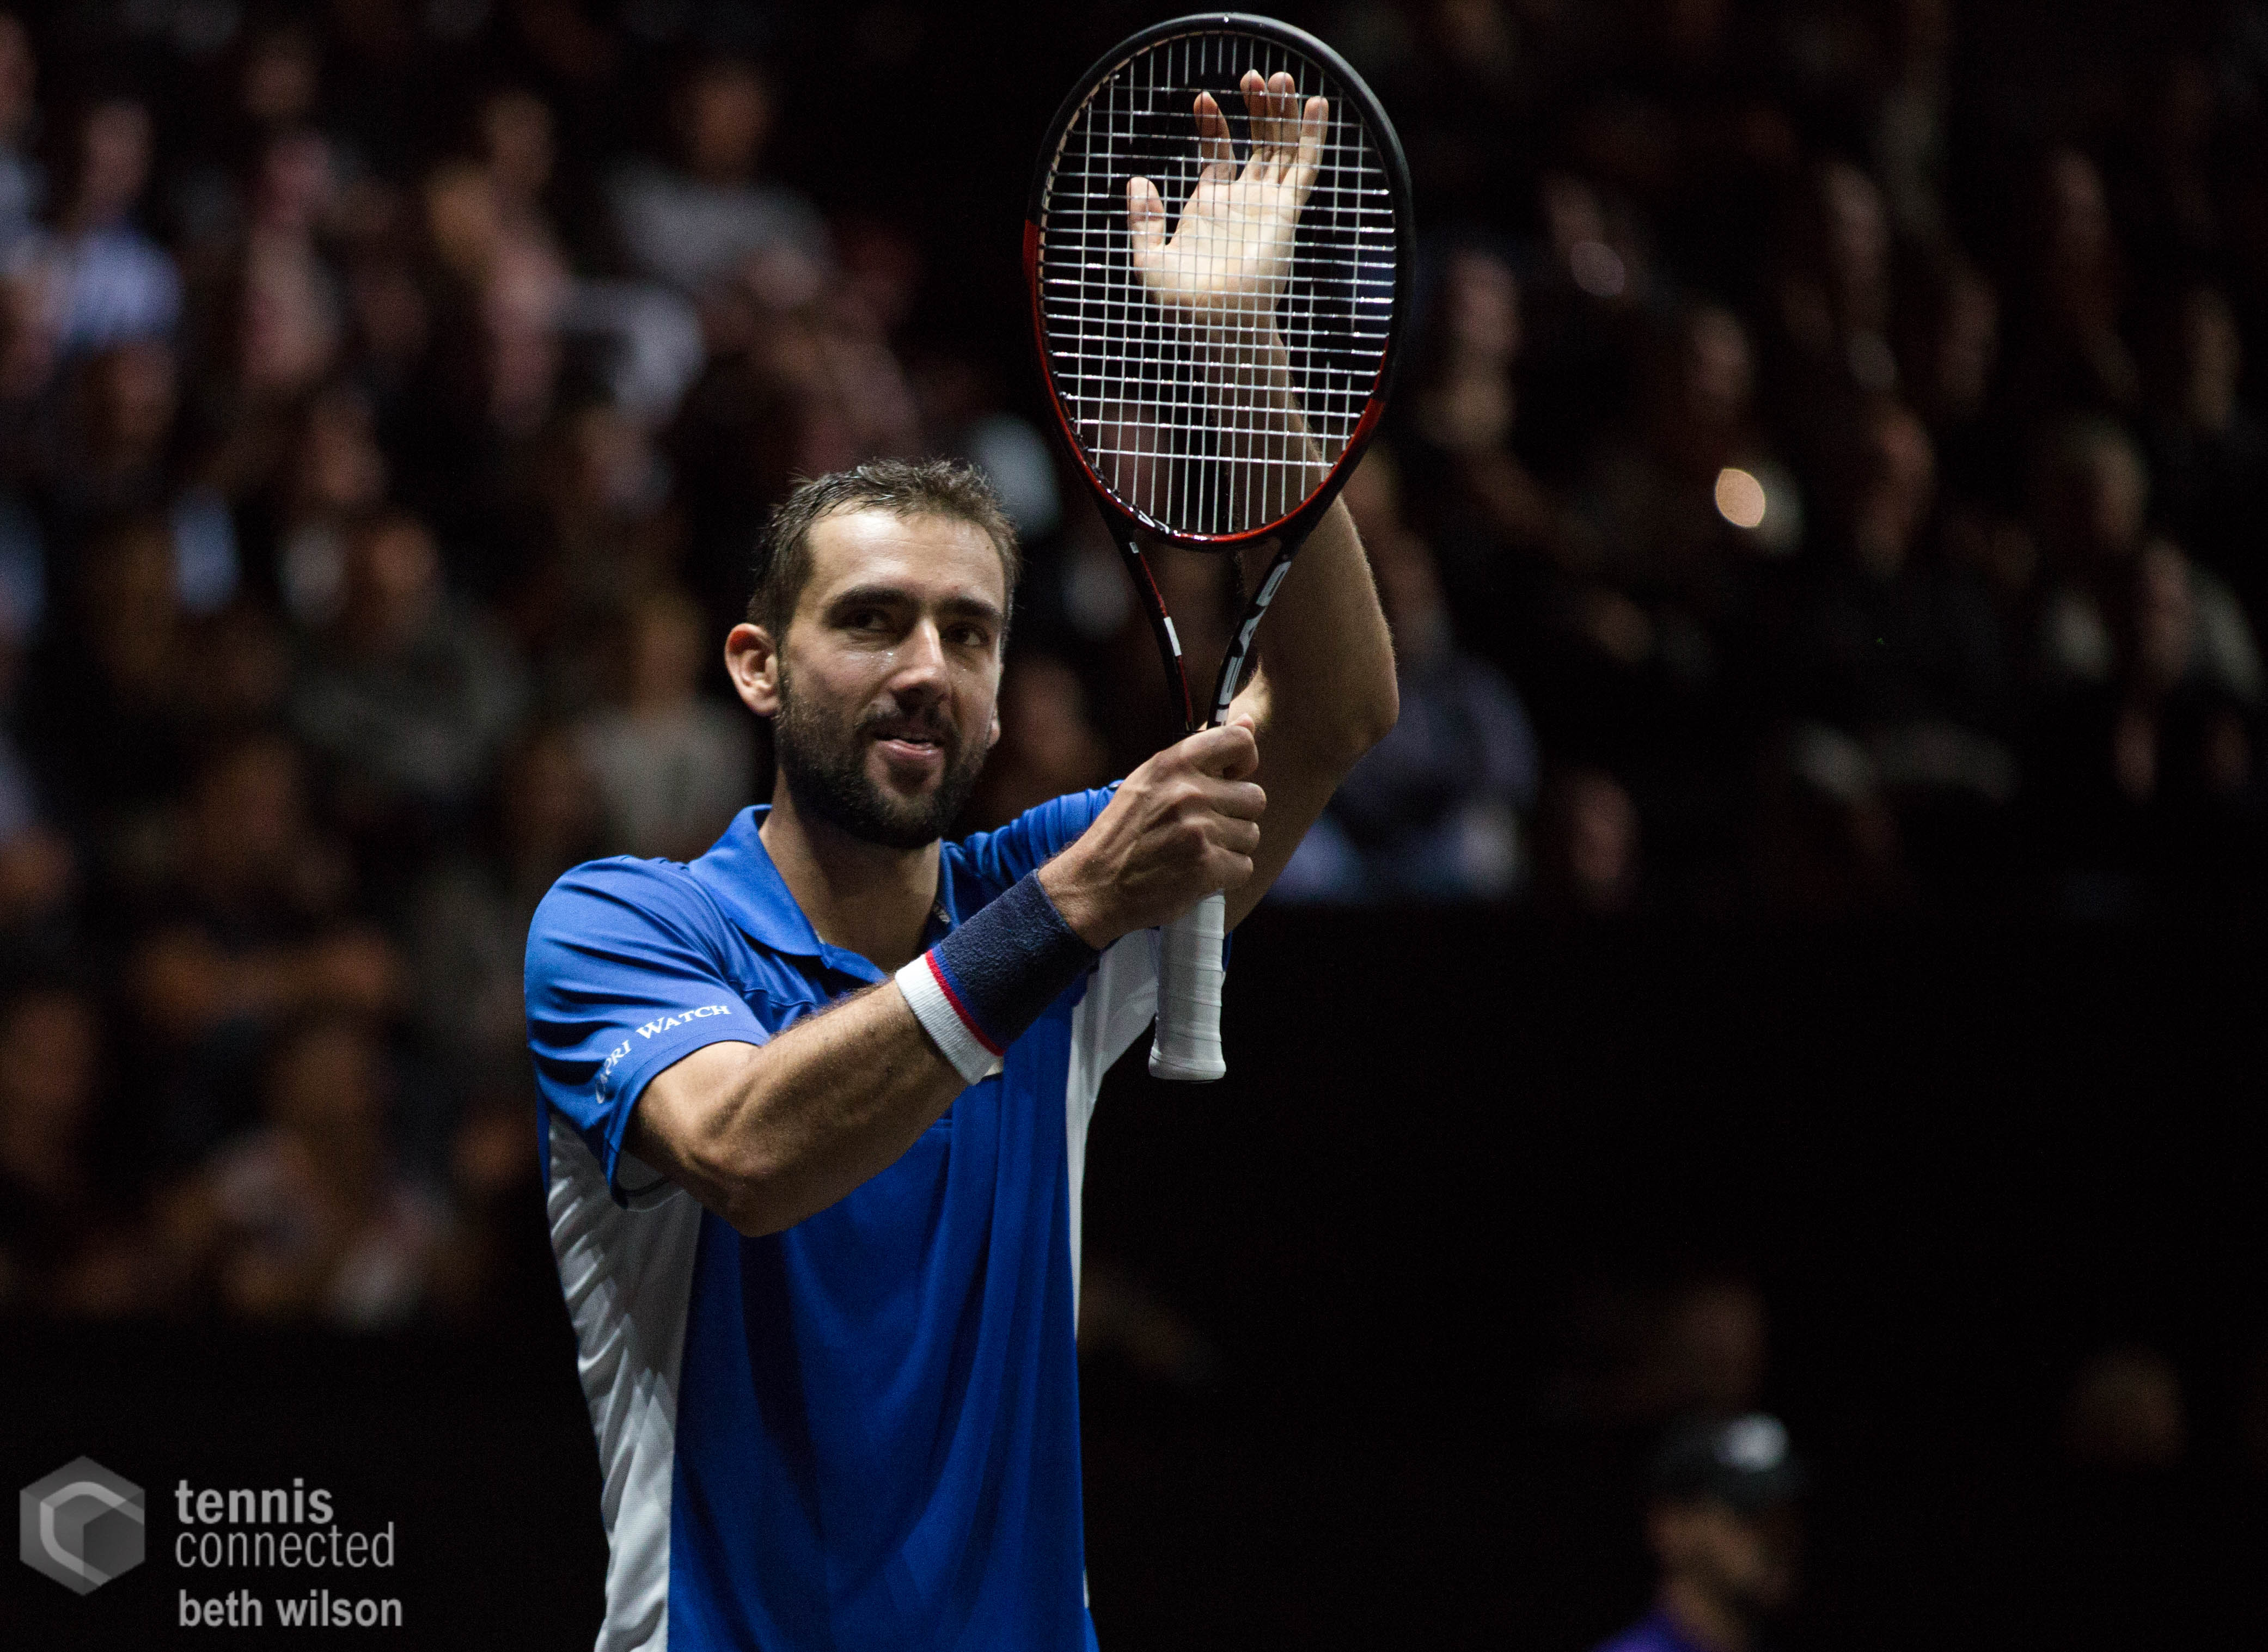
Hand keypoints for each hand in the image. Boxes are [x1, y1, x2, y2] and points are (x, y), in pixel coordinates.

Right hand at [1040, 715, 1267, 946]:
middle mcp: (1188, 792)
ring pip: (1250, 834)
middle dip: (1235, 816)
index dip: (1244, 762)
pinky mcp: (1205, 867)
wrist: (1093, 887)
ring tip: (1194, 852)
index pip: (1240, 741)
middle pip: (1254, 797)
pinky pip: (1244, 867)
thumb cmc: (1123, 834)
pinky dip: (1225, 876)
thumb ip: (1200, 754)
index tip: (1230, 780)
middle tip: (1202, 829)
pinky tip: (1196, 874)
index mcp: (1173, 763)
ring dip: (1229, 848)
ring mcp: (1198, 830)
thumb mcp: (1150, 780)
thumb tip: (1249, 721)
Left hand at [1129, 71, 1325, 321]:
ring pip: (1280, 148)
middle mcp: (1242, 202)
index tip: (1202, 98)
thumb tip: (1138, 181)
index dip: (1212, 124)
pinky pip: (1303, 168)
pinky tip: (1315, 105)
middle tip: (1252, 75)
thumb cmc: (1182, 304)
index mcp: (1210, 207)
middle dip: (1256, 108)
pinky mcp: (1286, 212)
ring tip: (1279, 77)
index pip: (1217, 153)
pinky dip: (1310, 137)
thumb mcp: (1148, 259)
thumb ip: (1143, 220)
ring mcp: (1266, 205)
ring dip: (1282, 113)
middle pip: (1256, 143)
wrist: (1215, 324)